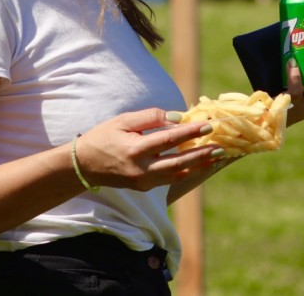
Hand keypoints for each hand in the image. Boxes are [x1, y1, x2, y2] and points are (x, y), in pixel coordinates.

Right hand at [75, 109, 224, 191]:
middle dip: (201, 154)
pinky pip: (170, 178)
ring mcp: (144, 182)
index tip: (207, 125)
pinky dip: (186, 170)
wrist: (84, 165)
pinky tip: (199, 163)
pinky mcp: (145, 187)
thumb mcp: (123, 121)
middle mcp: (141, 169)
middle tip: (220, 146)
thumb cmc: (103, 137)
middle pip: (178, 162)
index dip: (189, 132)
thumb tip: (176, 117)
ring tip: (216, 156)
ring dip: (198, 164)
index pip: (168, 139)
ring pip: (177, 174)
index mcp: (135, 150)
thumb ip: (150, 117)